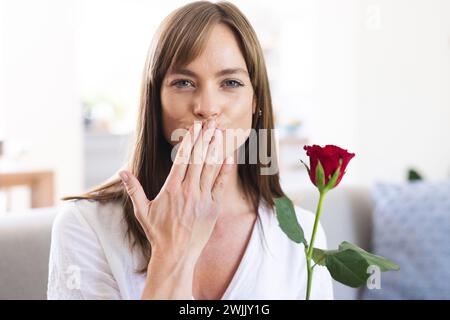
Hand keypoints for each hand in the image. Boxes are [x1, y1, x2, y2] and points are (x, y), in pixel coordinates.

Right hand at [119, 120, 232, 262]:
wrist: (176, 254)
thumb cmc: (158, 232)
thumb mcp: (142, 211)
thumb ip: (134, 189)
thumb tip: (122, 172)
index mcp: (171, 189)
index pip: (182, 159)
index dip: (189, 141)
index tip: (194, 129)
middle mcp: (188, 191)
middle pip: (198, 159)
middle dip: (205, 139)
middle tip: (211, 123)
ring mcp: (202, 198)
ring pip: (210, 168)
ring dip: (216, 149)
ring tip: (220, 133)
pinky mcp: (213, 207)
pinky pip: (220, 184)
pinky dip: (225, 169)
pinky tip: (229, 156)